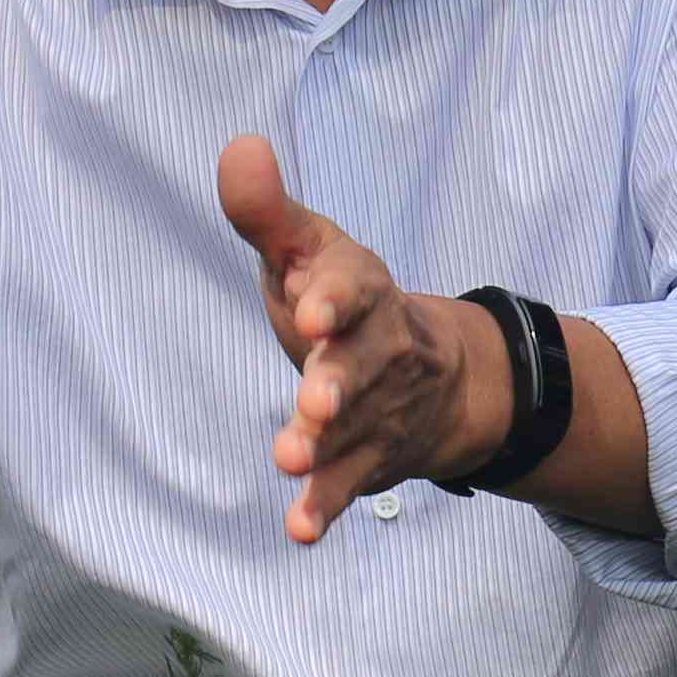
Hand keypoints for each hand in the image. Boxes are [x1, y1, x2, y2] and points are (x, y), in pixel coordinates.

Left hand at [217, 133, 503, 539]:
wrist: (438, 378)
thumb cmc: (346, 305)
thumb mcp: (310, 252)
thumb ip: (267, 212)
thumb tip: (238, 147)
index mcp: (362, 290)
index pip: (353, 288)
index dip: (335, 298)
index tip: (312, 308)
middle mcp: (378, 350)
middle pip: (361, 365)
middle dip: (337, 382)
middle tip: (313, 402)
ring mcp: (376, 409)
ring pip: (353, 429)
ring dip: (324, 446)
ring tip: (292, 459)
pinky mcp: (366, 458)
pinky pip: (348, 485)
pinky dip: (324, 507)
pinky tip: (298, 529)